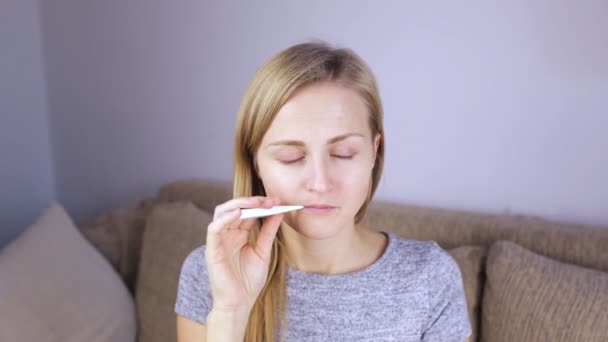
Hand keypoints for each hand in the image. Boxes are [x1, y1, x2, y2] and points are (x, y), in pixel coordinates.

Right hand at [205, 196, 283, 312]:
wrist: (239, 303)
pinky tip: (238, 214)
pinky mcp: (212, 250)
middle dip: (251, 201)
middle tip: (269, 200)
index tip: (277, 201)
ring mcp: (218, 241)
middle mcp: (227, 234)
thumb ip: (268, 232)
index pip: (247, 212)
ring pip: (221, 213)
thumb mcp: (263, 252)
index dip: (260, 204)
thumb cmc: (249, 281)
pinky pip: (214, 229)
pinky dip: (224, 219)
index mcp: (238, 234)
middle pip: (234, 208)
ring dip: (238, 204)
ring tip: (255, 203)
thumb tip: (279, 213)